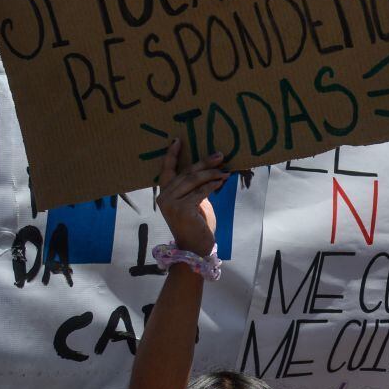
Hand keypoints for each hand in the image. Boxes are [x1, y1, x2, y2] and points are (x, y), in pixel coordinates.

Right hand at [155, 140, 227, 257]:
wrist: (195, 248)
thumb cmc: (197, 226)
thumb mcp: (195, 203)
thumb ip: (196, 189)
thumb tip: (210, 171)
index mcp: (164, 193)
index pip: (166, 170)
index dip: (171, 155)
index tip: (178, 139)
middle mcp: (164, 197)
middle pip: (185, 173)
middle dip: (204, 163)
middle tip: (220, 155)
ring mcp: (171, 203)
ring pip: (193, 181)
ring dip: (211, 173)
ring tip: (224, 170)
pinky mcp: (182, 209)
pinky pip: (200, 192)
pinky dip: (212, 185)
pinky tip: (221, 181)